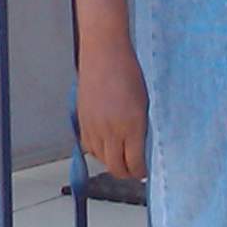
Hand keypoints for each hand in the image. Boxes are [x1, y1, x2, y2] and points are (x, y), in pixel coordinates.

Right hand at [75, 38, 148, 177]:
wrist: (104, 54)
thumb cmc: (129, 72)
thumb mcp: (144, 102)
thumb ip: (142, 128)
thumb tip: (141, 148)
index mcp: (131, 125)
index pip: (134, 163)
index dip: (140, 172)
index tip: (144, 171)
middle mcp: (110, 130)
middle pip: (116, 167)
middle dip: (126, 172)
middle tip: (133, 170)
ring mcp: (93, 127)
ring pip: (101, 159)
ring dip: (111, 161)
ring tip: (120, 155)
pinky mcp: (82, 121)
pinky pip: (88, 146)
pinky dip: (97, 150)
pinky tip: (105, 143)